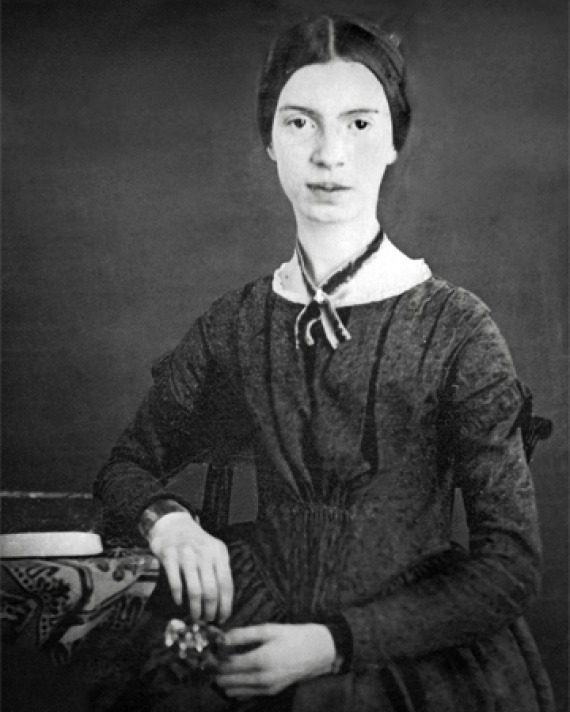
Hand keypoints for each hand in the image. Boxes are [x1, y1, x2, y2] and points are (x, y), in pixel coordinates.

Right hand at [148, 511, 232, 621]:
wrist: (173, 524)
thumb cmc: (196, 543)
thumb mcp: (212, 551)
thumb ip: (218, 571)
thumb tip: (224, 603)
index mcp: (219, 552)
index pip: (226, 583)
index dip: (226, 604)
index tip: (223, 618)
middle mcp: (204, 553)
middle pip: (211, 590)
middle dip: (211, 610)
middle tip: (208, 620)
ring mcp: (186, 554)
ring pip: (195, 590)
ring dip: (196, 608)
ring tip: (195, 616)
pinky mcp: (169, 556)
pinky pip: (176, 584)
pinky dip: (179, 597)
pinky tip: (179, 603)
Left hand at [215, 623, 335, 698]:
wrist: (318, 652)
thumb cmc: (293, 636)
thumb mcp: (269, 629)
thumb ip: (243, 634)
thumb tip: (222, 638)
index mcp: (260, 660)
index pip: (226, 665)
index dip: (214, 659)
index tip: (208, 651)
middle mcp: (261, 679)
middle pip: (226, 681)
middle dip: (215, 671)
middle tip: (211, 658)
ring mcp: (266, 689)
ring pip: (233, 691)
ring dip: (224, 680)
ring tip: (222, 665)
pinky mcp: (271, 692)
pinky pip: (245, 695)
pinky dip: (236, 687)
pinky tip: (236, 674)